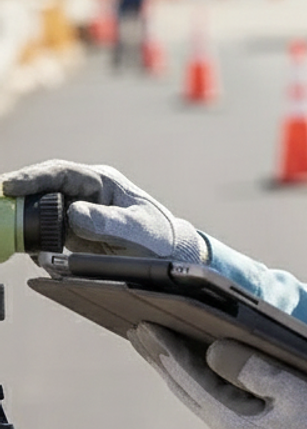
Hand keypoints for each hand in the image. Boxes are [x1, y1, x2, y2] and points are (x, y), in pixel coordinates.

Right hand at [0, 160, 206, 261]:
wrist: (168, 255)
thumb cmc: (157, 237)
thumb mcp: (136, 230)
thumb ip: (107, 222)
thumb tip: (74, 214)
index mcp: (101, 182)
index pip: (60, 173)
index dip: (32, 178)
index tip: (9, 187)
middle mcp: (84, 193)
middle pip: (41, 189)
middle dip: (16, 197)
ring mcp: (76, 212)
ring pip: (38, 210)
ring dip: (20, 220)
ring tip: (5, 231)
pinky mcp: (71, 233)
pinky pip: (44, 233)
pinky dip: (33, 241)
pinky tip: (28, 251)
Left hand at [128, 323, 306, 428]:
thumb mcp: (296, 392)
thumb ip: (253, 370)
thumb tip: (213, 350)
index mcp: (235, 427)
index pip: (191, 382)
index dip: (166, 353)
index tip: (144, 328)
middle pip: (188, 391)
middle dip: (163, 360)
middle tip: (138, 331)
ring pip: (201, 398)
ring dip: (179, 371)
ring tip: (159, 347)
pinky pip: (218, 403)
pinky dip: (203, 382)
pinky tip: (200, 369)